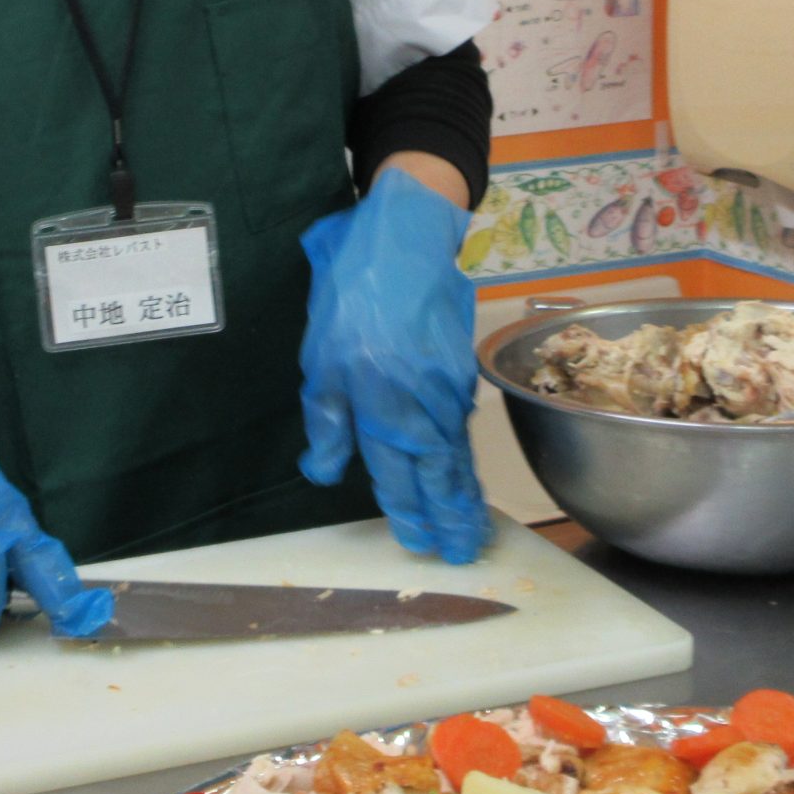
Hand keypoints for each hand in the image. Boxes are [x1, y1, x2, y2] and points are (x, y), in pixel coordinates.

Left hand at [297, 168, 491, 562]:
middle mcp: (422, 408)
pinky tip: (466, 470)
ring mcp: (449, 390)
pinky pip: (464, 425)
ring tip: (473, 525)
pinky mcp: (460, 368)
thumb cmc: (352, 297)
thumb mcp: (319, 360)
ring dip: (466, 494)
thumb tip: (323, 472)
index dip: (410, 516)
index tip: (420, 546)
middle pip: (441, 477)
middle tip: (465, 552)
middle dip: (453, 518)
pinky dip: (467, 456)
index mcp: (381, 410)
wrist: (406, 240)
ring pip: (458, 454)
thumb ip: (325, 421)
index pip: (398, 480)